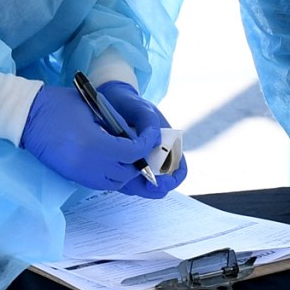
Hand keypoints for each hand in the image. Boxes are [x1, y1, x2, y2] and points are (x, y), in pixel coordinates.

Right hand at [21, 83, 159, 192]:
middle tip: (143, 147)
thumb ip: (114, 123)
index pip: (133, 152)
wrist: (27, 116)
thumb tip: (133, 134)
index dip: (147, 145)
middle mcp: (89, 165)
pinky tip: (111, 162)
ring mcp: (79, 173)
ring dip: (125, 172)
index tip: (152, 136)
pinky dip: (111, 176)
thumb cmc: (58, 104)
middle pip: (126, 173)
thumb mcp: (92, 107)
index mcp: (95, 145)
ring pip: (114, 183)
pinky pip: (99, 183)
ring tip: (128, 157)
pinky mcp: (72, 176)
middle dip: (138, 162)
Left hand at [97, 81, 186, 196]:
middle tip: (141, 183)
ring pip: (142, 186)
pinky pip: (126, 181)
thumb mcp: (142, 109)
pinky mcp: (124, 165)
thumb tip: (157, 143)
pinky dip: (123, 180)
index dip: (172, 180)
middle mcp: (156, 158)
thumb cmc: (130, 104)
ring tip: (124, 174)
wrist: (111, 100)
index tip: (160, 181)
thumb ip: (150, 124)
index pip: (178, 171)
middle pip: (160, 184)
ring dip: (135, 185)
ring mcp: (140, 163)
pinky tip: (115, 170)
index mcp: (168, 145)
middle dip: (152, 188)